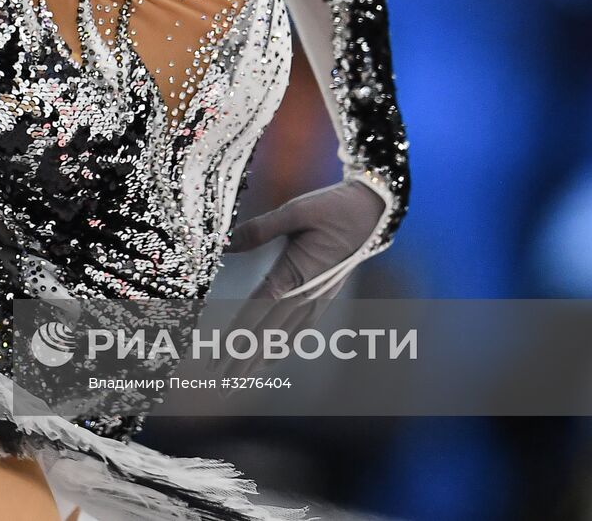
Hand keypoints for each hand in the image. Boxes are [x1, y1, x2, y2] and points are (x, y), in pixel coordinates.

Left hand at [207, 179, 384, 379]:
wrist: (373, 210)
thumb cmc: (334, 206)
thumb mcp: (295, 211)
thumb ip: (259, 229)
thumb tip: (225, 242)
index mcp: (296, 275)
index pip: (257, 314)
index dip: (235, 339)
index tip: (218, 362)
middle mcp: (307, 294)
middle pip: (266, 335)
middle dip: (241, 361)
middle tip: (219, 385)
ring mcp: (318, 298)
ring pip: (283, 337)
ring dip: (258, 358)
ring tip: (239, 379)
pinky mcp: (325, 295)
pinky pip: (301, 329)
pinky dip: (282, 346)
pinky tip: (271, 358)